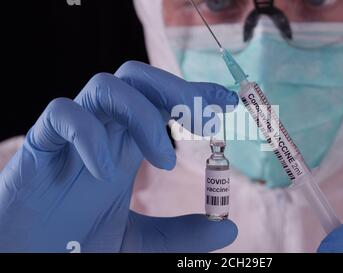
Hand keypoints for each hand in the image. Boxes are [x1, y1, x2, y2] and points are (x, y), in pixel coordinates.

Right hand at [0, 61, 238, 251]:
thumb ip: (181, 234)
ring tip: (165, 159)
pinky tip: (105, 173)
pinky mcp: (40, 145)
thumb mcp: (140, 241)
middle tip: (208, 120)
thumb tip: (227, 226)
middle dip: (176, 89)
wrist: (30, 257)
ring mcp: (73, 135)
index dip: (196, 94)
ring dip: (142, 114)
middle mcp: (104, 132)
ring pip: (106, 86)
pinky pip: (63, 115)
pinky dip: (90, 136)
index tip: (228, 102)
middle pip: (138, 79)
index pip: (163, 101)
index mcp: (128, 146)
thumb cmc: (77, 244)